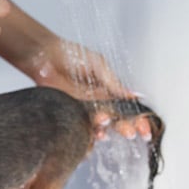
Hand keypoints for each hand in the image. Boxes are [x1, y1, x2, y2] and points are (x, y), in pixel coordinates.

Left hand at [31, 39, 151, 140]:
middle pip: (114, 120)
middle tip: (128, 132)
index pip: (125, 107)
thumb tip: (134, 95)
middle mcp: (96, 101)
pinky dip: (87, 133)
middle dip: (124, 127)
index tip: (142, 127)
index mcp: (107, 89)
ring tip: (105, 124)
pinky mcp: (68, 113)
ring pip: (97, 125)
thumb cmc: (71, 55)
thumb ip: (113, 82)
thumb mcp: (98, 66)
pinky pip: (80, 127)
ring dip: (104, 129)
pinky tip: (93, 133)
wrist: (45, 58)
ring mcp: (82, 109)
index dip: (136, 118)